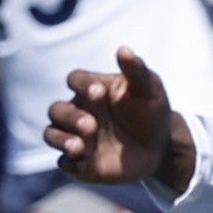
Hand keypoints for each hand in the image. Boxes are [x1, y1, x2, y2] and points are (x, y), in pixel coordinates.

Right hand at [45, 47, 175, 184]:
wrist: (160, 147)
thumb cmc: (151, 111)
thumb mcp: (150, 89)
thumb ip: (136, 70)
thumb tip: (123, 50)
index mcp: (93, 89)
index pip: (75, 80)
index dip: (82, 85)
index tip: (99, 91)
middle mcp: (79, 111)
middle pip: (57, 109)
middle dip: (70, 117)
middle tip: (91, 124)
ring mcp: (76, 136)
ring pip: (52, 134)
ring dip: (62, 140)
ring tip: (79, 147)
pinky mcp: (79, 161)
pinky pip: (63, 162)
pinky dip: (69, 161)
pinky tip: (83, 162)